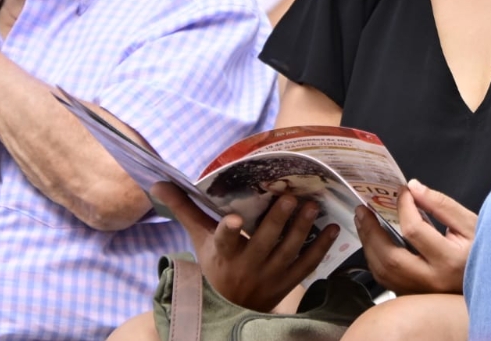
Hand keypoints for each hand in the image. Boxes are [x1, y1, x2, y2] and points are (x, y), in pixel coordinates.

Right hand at [151, 183, 338, 311]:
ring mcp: (270, 276)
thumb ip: (184, 208)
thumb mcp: (198, 238)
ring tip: (313, 206)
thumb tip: (158, 182)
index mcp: (223, 254)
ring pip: (288, 251)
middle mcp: (247, 266)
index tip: (234, 219)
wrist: (232, 307)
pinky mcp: (288, 283)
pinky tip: (333, 228)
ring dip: (302, 229)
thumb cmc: (214, 265)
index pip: (223, 241)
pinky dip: (321, 247)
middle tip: (290, 197)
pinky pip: (307, 265)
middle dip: (277, 220)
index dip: (228, 231)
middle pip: (264, 242)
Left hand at [357, 179, 475, 294]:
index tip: (402, 191)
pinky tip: (374, 243)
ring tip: (364, 223)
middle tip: (362, 210)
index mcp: (450, 261)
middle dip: (371, 231)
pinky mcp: (414, 297)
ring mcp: (421, 293)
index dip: (403, 206)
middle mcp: (432, 281)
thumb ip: (441, 204)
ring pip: (383, 272)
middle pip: (390, 257)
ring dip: (369, 246)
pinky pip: (387, 280)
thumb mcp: (470, 222)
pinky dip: (376, 260)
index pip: (414, 230)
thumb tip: (413, 188)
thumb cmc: (484, 250)